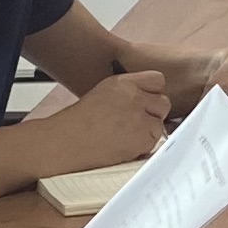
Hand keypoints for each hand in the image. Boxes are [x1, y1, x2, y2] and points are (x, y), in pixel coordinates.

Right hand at [46, 68, 171, 167]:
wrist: (64, 143)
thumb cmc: (77, 123)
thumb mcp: (103, 94)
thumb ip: (128, 93)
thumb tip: (147, 99)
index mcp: (123, 83)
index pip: (158, 80)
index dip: (152, 93)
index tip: (146, 102)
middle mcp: (134, 97)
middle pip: (164, 103)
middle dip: (153, 114)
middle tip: (134, 124)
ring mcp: (139, 118)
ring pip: (160, 124)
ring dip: (148, 132)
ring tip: (125, 137)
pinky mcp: (142, 138)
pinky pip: (154, 142)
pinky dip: (142, 147)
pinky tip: (124, 146)